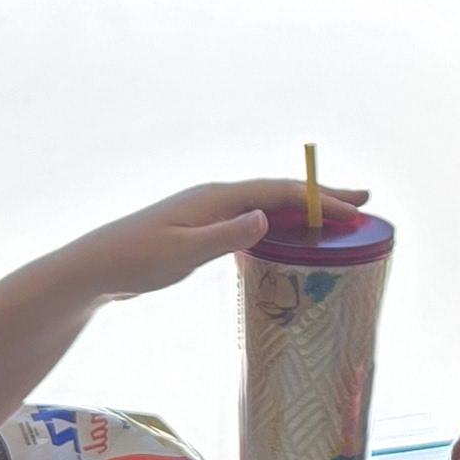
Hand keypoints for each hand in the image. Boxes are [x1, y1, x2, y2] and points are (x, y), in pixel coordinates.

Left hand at [69, 177, 361, 299]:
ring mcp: (209, 211)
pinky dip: (281, 223)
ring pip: (268, 205)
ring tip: (337, 217)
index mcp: (217, 198)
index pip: (280, 192)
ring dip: (304, 209)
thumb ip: (226, 236)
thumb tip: (267, 216)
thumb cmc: (136, 260)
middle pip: (280, 192)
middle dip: (322, 196)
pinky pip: (253, 219)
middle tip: (363, 201)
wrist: (96, 267)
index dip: (320, 199)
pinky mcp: (202, 228)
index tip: (355, 208)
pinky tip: (289, 236)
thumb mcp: (184, 252)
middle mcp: (217, 197)